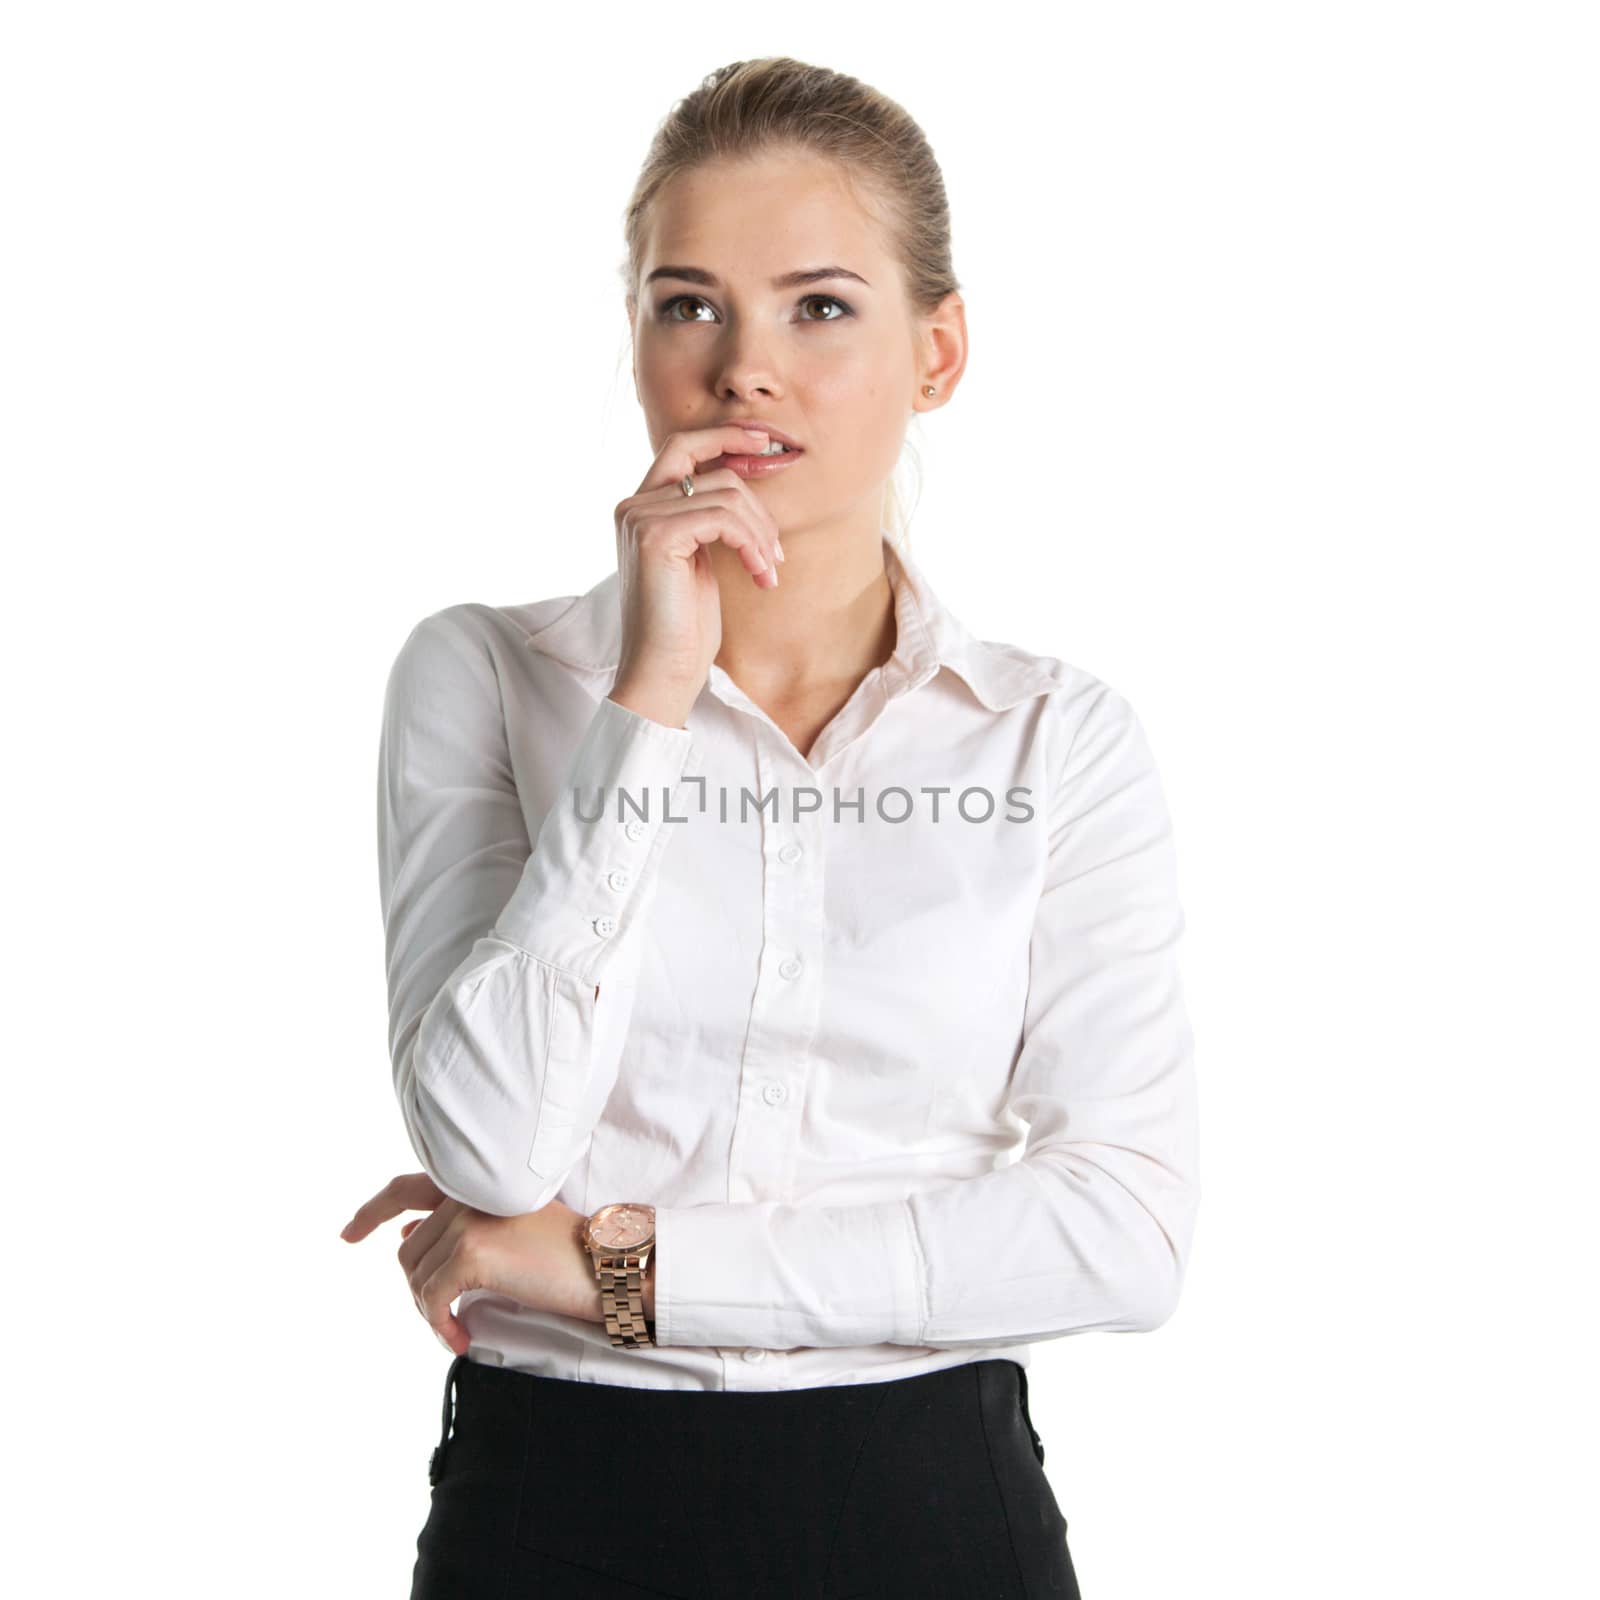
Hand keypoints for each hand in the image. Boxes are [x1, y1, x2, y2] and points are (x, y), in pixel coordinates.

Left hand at [338, 1174, 600, 1354]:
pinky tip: (461, 1338)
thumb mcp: (508, 1226)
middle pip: (408, 1251)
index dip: (372, 1210)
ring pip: (416, 1279)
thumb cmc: (565, 1252)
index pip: (406, 1188)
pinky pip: (432, 1299)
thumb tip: (407, 1232)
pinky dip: (441, 1325)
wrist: (605, 1265)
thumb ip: (457, 1222)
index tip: (348, 1234)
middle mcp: (467, 1193)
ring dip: (432, 1311)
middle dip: (421, 1289)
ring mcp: (467, 1219)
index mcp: (476, 1182)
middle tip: (446, 1315)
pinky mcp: (471, 1252)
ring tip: (459, 1327)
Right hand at [609, 424, 786, 726]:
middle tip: (777, 548)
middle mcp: (633, 505)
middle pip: (713, 469)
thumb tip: (743, 486)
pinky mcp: (655, 536)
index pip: (682, 447)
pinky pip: (724, 517)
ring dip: (762, 534)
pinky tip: (762, 576)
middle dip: (757, 500)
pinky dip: (753, 544)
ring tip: (769, 571)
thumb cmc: (685, 627)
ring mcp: (640, 518)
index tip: (763, 443)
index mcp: (640, 507)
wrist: (663, 672)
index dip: (724, 436)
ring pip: (726, 494)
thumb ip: (708, 521)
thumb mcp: (700, 561)